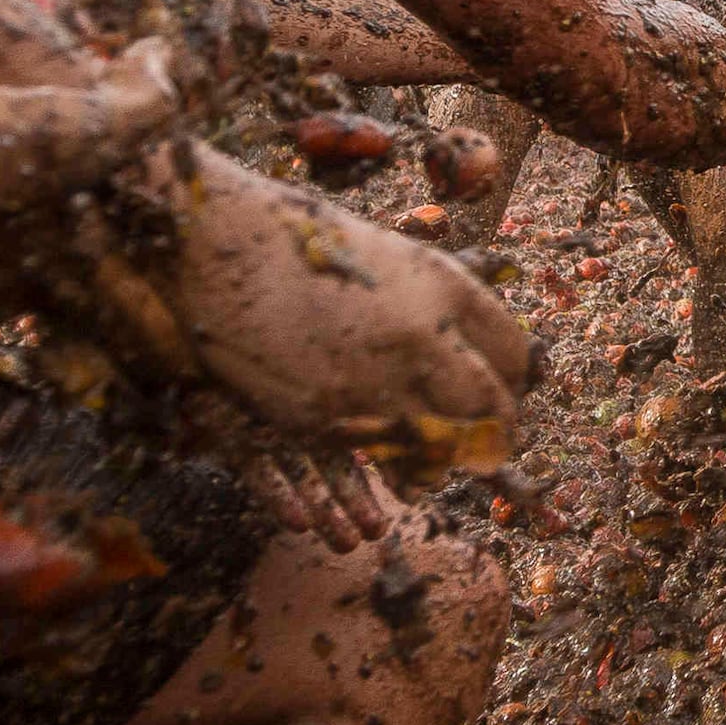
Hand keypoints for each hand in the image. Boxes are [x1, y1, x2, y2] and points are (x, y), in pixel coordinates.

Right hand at [163, 146, 531, 449]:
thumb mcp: (385, 256)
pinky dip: (389, 477)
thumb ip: (431, 302)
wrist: (209, 242)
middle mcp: (421, 335)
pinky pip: (381, 464)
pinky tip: (385, 486)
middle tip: (489, 446)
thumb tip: (471, 348)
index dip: (516, 381)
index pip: (515, 352)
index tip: (507, 392)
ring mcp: (373, 382)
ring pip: (441, 449)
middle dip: (496, 432)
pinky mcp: (324, 418)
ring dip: (444, 464)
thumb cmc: (294, 238)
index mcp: (444, 286)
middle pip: (492, 406)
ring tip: (438, 471)